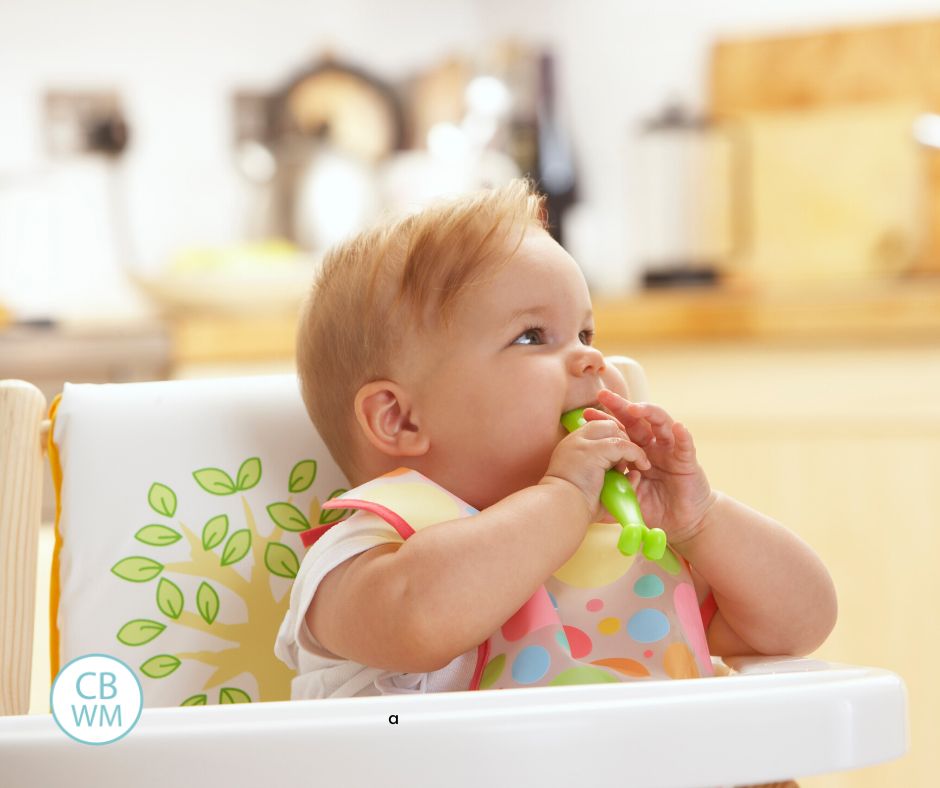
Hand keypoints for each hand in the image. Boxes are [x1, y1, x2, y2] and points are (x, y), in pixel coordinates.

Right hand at [540, 418, 650, 522]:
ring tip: (635, 466)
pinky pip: (622, 444)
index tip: (623, 459)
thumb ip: (613, 480)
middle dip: (623, 440)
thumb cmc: (575, 507)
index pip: (597, 430)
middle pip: (607, 425)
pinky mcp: (593, 450)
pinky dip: (636, 453)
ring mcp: (583, 443)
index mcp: (571, 447)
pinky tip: (643, 466)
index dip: (614, 440)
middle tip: (629, 463)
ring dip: (629, 447)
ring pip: (614, 431)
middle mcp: (575, 440)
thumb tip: (635, 474)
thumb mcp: (595, 488)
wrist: (560, 510)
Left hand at [582, 389, 715, 543]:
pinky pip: (686, 445)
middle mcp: (653, 446)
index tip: (586, 414)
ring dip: (649, 413)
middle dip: (620, 406)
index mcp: (636, 451)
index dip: (604, 421)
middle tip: (603, 395)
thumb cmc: (654, 507)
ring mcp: (670, 451)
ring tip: (634, 408)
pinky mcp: (688, 461)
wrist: (681, 522)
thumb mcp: (627, 495)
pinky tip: (678, 427)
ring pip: (661, 424)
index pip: (619, 430)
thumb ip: (612, 489)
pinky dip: (683, 435)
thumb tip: (585, 493)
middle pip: (636, 420)